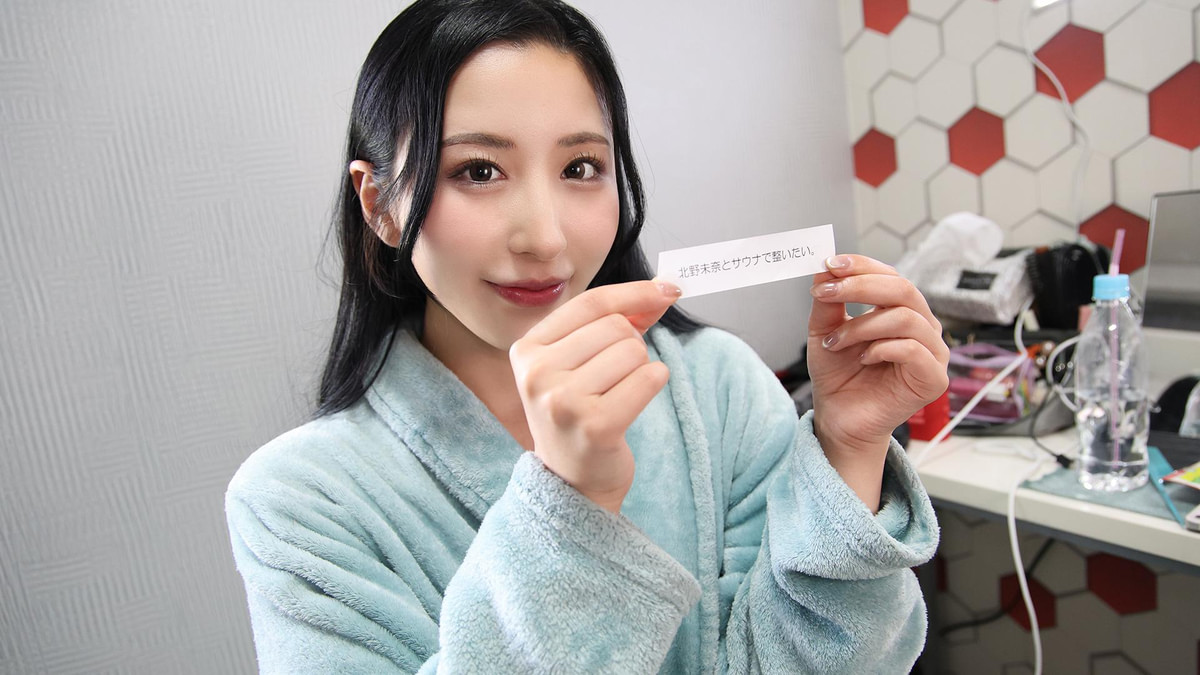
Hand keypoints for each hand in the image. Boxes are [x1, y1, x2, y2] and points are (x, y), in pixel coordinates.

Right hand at [509, 280, 680, 512]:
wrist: (573, 484)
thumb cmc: (579, 415)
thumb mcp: (580, 362)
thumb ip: (616, 321)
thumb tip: (663, 289)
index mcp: (527, 350)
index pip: (591, 303)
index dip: (635, 293)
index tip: (668, 290)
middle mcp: (538, 373)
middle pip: (616, 327)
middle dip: (632, 346)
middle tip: (616, 378)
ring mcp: (563, 401)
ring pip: (633, 351)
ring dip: (640, 369)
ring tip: (618, 396)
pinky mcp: (595, 425)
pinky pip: (648, 378)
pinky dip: (654, 383)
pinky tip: (634, 403)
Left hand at [807, 255, 948, 461]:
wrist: (840, 419)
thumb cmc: (838, 376)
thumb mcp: (824, 331)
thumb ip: (828, 301)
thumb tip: (826, 270)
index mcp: (900, 310)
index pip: (891, 275)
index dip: (862, 266)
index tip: (830, 264)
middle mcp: (922, 326)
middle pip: (903, 289)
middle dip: (860, 287)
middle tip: (826, 293)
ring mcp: (933, 352)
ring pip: (906, 318)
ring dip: (862, 326)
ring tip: (835, 342)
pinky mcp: (934, 378)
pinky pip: (913, 349)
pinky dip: (881, 349)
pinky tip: (863, 359)